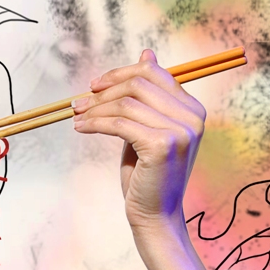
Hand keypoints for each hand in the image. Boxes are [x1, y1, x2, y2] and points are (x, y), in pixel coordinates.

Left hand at [72, 48, 205, 239]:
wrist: (155, 216)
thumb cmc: (148, 175)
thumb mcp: (147, 128)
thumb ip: (146, 97)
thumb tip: (146, 53)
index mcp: (192, 108)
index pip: (154, 73)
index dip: (120, 74)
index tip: (95, 86)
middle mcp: (192, 116)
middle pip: (139, 83)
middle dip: (103, 91)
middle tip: (78, 103)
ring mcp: (180, 130)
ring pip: (127, 103)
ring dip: (95, 108)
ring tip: (77, 117)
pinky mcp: (162, 145)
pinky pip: (120, 123)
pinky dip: (96, 123)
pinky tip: (81, 128)